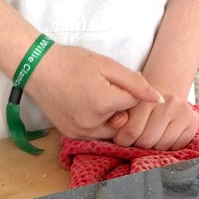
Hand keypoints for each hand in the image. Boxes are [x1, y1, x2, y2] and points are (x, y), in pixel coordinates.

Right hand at [25, 45, 162, 139]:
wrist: (39, 70)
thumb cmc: (73, 62)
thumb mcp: (108, 66)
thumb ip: (136, 83)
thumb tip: (159, 99)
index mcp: (103, 104)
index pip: (133, 104)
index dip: (128, 91)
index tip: (113, 81)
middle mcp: (92, 124)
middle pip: (124, 122)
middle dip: (121, 108)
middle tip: (105, 90)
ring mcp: (80, 133)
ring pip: (111, 131)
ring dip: (110, 118)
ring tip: (95, 99)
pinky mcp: (72, 136)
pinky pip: (95, 135)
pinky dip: (97, 124)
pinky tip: (86, 107)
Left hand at [111, 94, 198, 149]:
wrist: (163, 99)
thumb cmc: (140, 110)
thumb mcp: (125, 111)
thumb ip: (118, 118)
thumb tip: (115, 122)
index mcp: (147, 98)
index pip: (131, 131)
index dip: (123, 141)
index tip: (123, 139)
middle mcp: (168, 102)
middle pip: (147, 141)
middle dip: (139, 145)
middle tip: (138, 140)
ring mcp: (183, 111)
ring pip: (162, 146)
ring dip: (153, 148)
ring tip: (151, 138)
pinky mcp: (194, 121)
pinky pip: (176, 147)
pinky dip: (168, 148)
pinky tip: (164, 138)